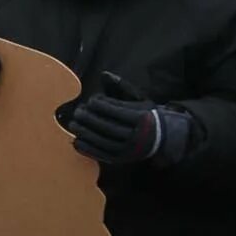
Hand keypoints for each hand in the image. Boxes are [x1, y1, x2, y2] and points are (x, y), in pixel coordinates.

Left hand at [67, 73, 194, 166]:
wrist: (161, 138)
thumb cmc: (145, 114)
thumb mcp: (138, 99)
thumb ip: (121, 86)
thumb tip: (104, 75)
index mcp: (142, 119)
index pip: (117, 111)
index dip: (101, 105)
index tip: (91, 100)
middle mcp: (137, 137)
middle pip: (108, 127)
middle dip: (90, 119)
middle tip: (77, 111)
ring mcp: (129, 150)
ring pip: (104, 141)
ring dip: (85, 133)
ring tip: (74, 124)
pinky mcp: (121, 160)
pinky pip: (101, 155)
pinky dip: (87, 148)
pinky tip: (76, 140)